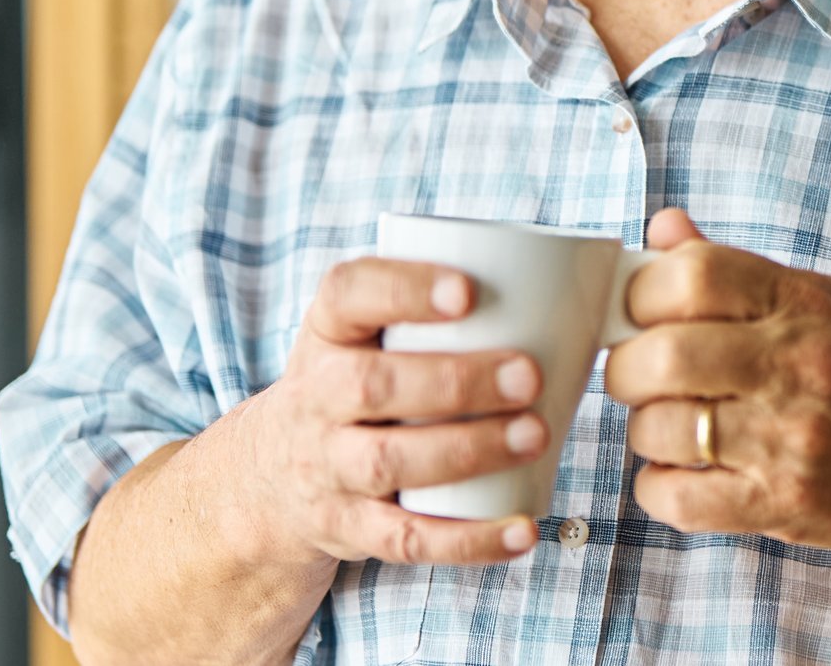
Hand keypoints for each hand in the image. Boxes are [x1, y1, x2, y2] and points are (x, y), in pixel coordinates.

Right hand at [246, 257, 548, 566]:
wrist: (271, 477)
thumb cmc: (351, 382)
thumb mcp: (360, 334)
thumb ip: (427, 309)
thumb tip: (559, 291)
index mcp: (326, 331)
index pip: (348, 294)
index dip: (404, 289)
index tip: (467, 291)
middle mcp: (315, 397)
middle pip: (371, 386)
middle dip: (454, 381)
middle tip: (529, 374)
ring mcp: (327, 467)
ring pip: (387, 461)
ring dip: (466, 451)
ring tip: (533, 436)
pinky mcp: (349, 527)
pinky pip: (405, 540)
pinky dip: (467, 539)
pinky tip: (520, 530)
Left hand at [604, 209, 830, 552]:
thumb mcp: (824, 301)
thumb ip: (737, 269)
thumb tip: (662, 227)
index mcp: (802, 301)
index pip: (691, 274)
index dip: (643, 293)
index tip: (638, 313)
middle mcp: (798, 363)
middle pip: (664, 354)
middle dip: (626, 368)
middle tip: (633, 377)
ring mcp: (792, 437)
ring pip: (663, 428)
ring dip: (644, 431)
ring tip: (666, 428)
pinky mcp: (785, 502)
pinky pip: (681, 498)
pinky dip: (657, 487)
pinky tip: (676, 475)